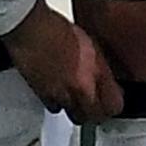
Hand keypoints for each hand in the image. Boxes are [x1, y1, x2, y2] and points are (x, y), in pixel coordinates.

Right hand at [2, 2, 121, 121]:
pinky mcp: (43, 95)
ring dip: (78, 111)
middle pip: (95, 117)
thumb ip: (99, 64)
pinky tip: (60, 94)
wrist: (31, 29)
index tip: (114, 100)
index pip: (114, 104)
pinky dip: (59, 105)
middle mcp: (80, 86)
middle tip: (97, 106)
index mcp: (96, 71)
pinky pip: (55, 109)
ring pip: (75, 117)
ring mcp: (61, 93)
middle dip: (97, 114)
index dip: (114, 104)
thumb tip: (104, 76)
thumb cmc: (57, 28)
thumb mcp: (90, 42)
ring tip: (78, 102)